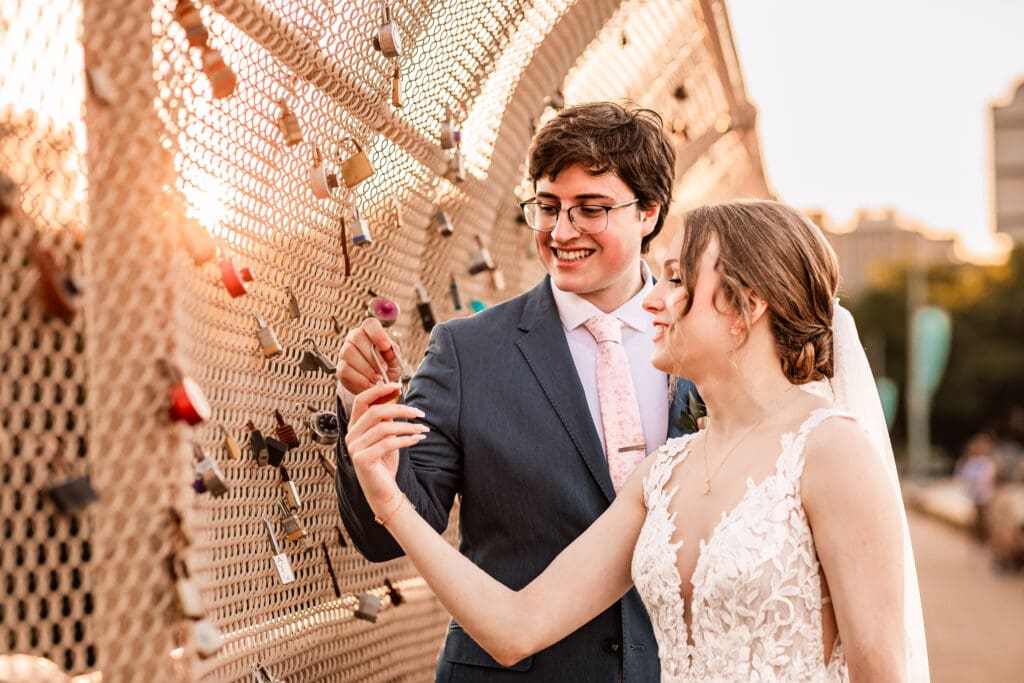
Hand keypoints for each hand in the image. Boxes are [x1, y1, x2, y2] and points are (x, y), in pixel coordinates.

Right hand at [337, 318, 402, 392]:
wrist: (378, 383)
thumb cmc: (386, 366)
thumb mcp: (394, 360)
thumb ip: (393, 354)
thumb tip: (390, 351)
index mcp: (369, 332)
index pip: (370, 324)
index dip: (377, 334)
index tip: (386, 346)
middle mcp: (354, 339)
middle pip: (357, 338)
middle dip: (372, 355)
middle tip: (384, 368)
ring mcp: (345, 353)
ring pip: (350, 353)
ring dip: (366, 368)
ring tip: (378, 378)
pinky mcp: (341, 368)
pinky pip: (346, 370)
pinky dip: (360, 379)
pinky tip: (370, 384)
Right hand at [346, 382, 427, 520]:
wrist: (383, 492)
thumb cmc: (384, 464)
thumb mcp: (387, 437)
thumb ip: (387, 420)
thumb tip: (394, 397)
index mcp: (355, 427)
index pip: (361, 400)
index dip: (378, 390)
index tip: (397, 386)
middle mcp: (351, 436)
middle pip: (375, 412)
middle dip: (401, 409)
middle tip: (419, 413)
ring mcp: (354, 448)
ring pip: (384, 428)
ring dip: (408, 427)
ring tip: (422, 429)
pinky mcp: (363, 459)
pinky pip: (388, 443)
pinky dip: (405, 439)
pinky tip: (417, 439)